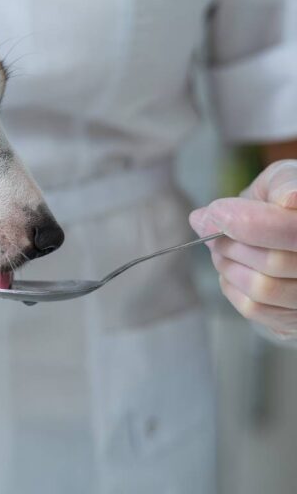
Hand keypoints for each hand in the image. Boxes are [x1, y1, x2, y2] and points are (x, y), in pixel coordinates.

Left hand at [190, 160, 296, 337]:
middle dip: (230, 242)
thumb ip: (281, 186)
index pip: (292, 231)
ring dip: (227, 264)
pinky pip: (255, 309)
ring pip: (262, 289)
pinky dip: (231, 285)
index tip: (215, 211)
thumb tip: (288, 199)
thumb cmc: (283, 198)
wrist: (282, 224)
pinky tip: (234, 266)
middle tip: (211, 225)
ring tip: (221, 246)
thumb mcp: (284, 180)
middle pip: (273, 263)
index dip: (248, 223)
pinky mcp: (294, 320)